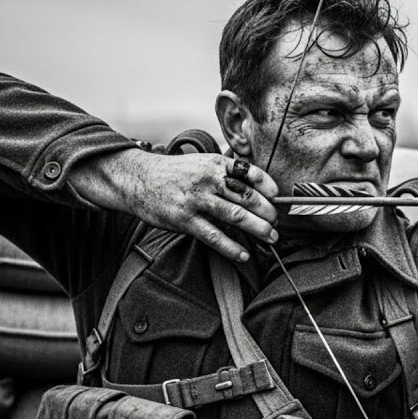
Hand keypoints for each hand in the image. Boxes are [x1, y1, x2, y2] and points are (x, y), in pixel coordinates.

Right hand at [71, 148, 278, 261]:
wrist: (139, 179)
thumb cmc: (175, 174)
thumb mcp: (201, 163)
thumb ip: (225, 173)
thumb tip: (255, 187)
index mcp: (215, 164)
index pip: (249, 173)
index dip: (267, 185)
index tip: (278, 197)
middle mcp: (209, 180)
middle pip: (247, 197)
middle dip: (267, 212)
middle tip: (277, 223)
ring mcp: (197, 200)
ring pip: (236, 216)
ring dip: (258, 229)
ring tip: (271, 238)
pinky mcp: (185, 220)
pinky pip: (214, 236)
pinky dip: (232, 247)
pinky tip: (243, 255)